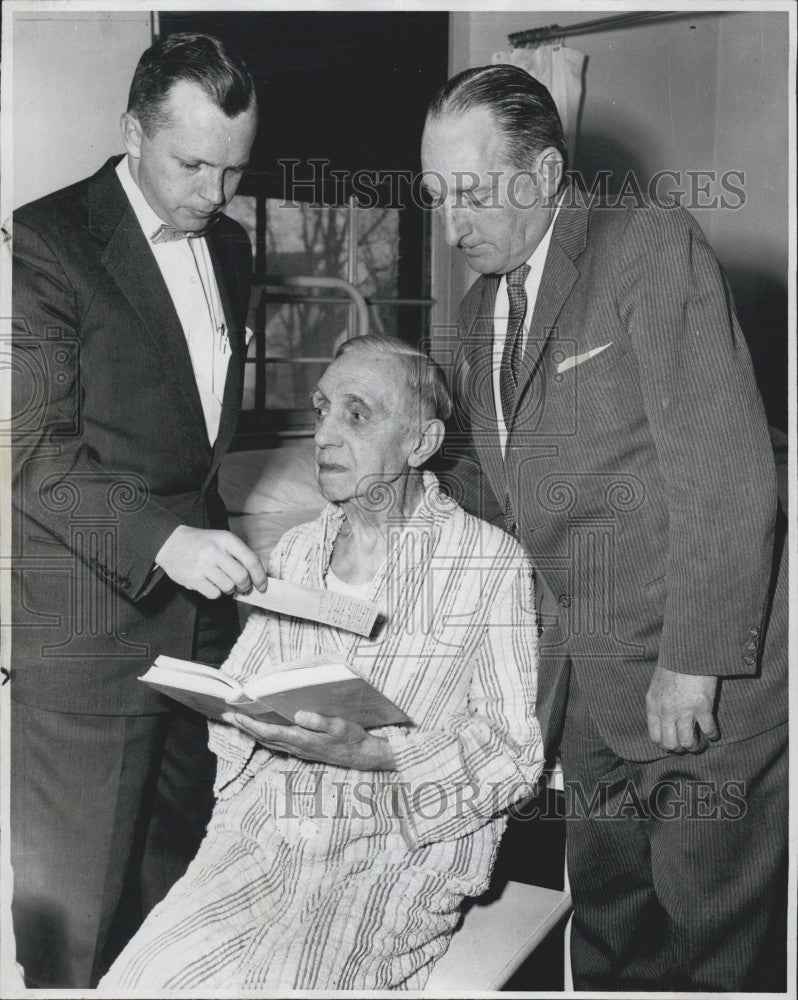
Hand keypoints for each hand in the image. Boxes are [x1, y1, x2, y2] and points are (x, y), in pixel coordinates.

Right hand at [156, 525, 267, 598]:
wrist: (171, 542)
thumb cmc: (202, 543)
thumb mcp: (222, 540)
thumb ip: (239, 555)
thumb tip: (258, 577)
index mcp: (226, 539)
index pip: (251, 560)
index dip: (260, 577)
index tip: (262, 586)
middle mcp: (215, 551)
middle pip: (241, 577)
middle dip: (245, 586)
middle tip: (242, 587)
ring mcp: (203, 565)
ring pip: (228, 587)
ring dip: (229, 589)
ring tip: (222, 581)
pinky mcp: (193, 578)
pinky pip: (214, 594)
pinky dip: (216, 593)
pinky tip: (210, 584)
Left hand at [221, 710, 395, 770]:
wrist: (362, 756)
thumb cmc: (352, 738)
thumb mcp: (339, 726)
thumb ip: (319, 721)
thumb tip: (298, 714)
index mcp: (303, 739)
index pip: (269, 732)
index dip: (250, 725)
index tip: (235, 716)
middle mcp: (297, 747)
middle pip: (264, 738)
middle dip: (245, 728)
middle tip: (229, 717)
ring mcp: (299, 751)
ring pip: (269, 743)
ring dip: (253, 733)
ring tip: (240, 723)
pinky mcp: (304, 750)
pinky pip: (278, 744)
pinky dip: (265, 736)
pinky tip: (263, 731)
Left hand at [646, 665, 718, 752]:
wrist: (688, 652)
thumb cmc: (673, 665)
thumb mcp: (658, 685)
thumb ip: (660, 704)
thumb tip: (665, 722)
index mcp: (653, 705)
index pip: (655, 736)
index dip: (665, 745)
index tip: (674, 744)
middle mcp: (667, 711)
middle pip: (671, 744)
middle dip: (680, 749)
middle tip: (688, 745)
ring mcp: (684, 710)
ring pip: (688, 743)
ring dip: (696, 746)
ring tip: (701, 743)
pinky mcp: (703, 707)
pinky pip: (708, 731)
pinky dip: (712, 735)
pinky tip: (713, 734)